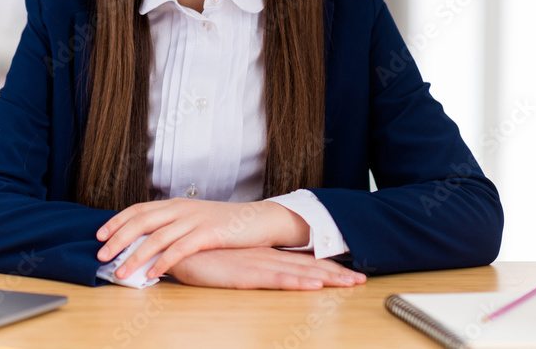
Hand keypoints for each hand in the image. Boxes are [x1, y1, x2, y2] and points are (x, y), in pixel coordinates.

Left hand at [95, 198, 308, 280]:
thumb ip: (173, 226)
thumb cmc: (225, 224)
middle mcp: (182, 208)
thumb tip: (147, 240)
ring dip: (136, 255)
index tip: (99, 235)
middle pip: (142, 221)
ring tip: (122, 271)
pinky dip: (164, 261)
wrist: (259, 220)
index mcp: (176, 204)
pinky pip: (181, 249)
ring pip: (157, 237)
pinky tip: (153, 273)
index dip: (117, 221)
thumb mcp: (195, 220)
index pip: (139, 209)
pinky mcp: (209, 234)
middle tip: (101, 255)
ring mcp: (195, 220)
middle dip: (118, 238)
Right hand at [165, 247, 366, 289]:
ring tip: (350, 283)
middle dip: (335, 275)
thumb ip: (243, 267)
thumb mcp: (227, 264)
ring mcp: (256, 265)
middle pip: (307, 267)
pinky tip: (313, 286)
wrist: (174, 248)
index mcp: (261, 256)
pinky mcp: (244, 274)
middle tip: (361, 281)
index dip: (325, 269)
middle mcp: (264, 258)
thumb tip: (255, 273)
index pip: (300, 263)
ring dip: (326, 279)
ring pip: (298, 273)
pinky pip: (275, 280)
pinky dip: (296, 283)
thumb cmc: (199, 258)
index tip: (348, 275)